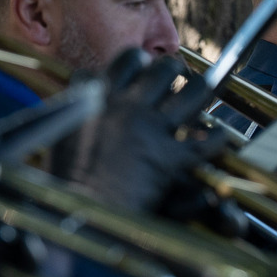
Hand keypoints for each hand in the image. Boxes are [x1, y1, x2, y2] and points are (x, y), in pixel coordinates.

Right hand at [47, 49, 228, 216]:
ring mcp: (151, 130)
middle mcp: (128, 107)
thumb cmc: (61, 181)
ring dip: (201, 91)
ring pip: (193, 94)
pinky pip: (205, 142)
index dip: (136, 62)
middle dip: (171, 70)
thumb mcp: (58, 133)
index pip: (124, 62)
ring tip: (202, 92)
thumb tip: (78, 95)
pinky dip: (216, 139)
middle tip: (175, 77)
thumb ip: (73, 110)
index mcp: (98, 98)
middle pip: (161, 70)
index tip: (141, 66)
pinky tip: (218, 139)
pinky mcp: (170, 159)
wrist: (76, 214)